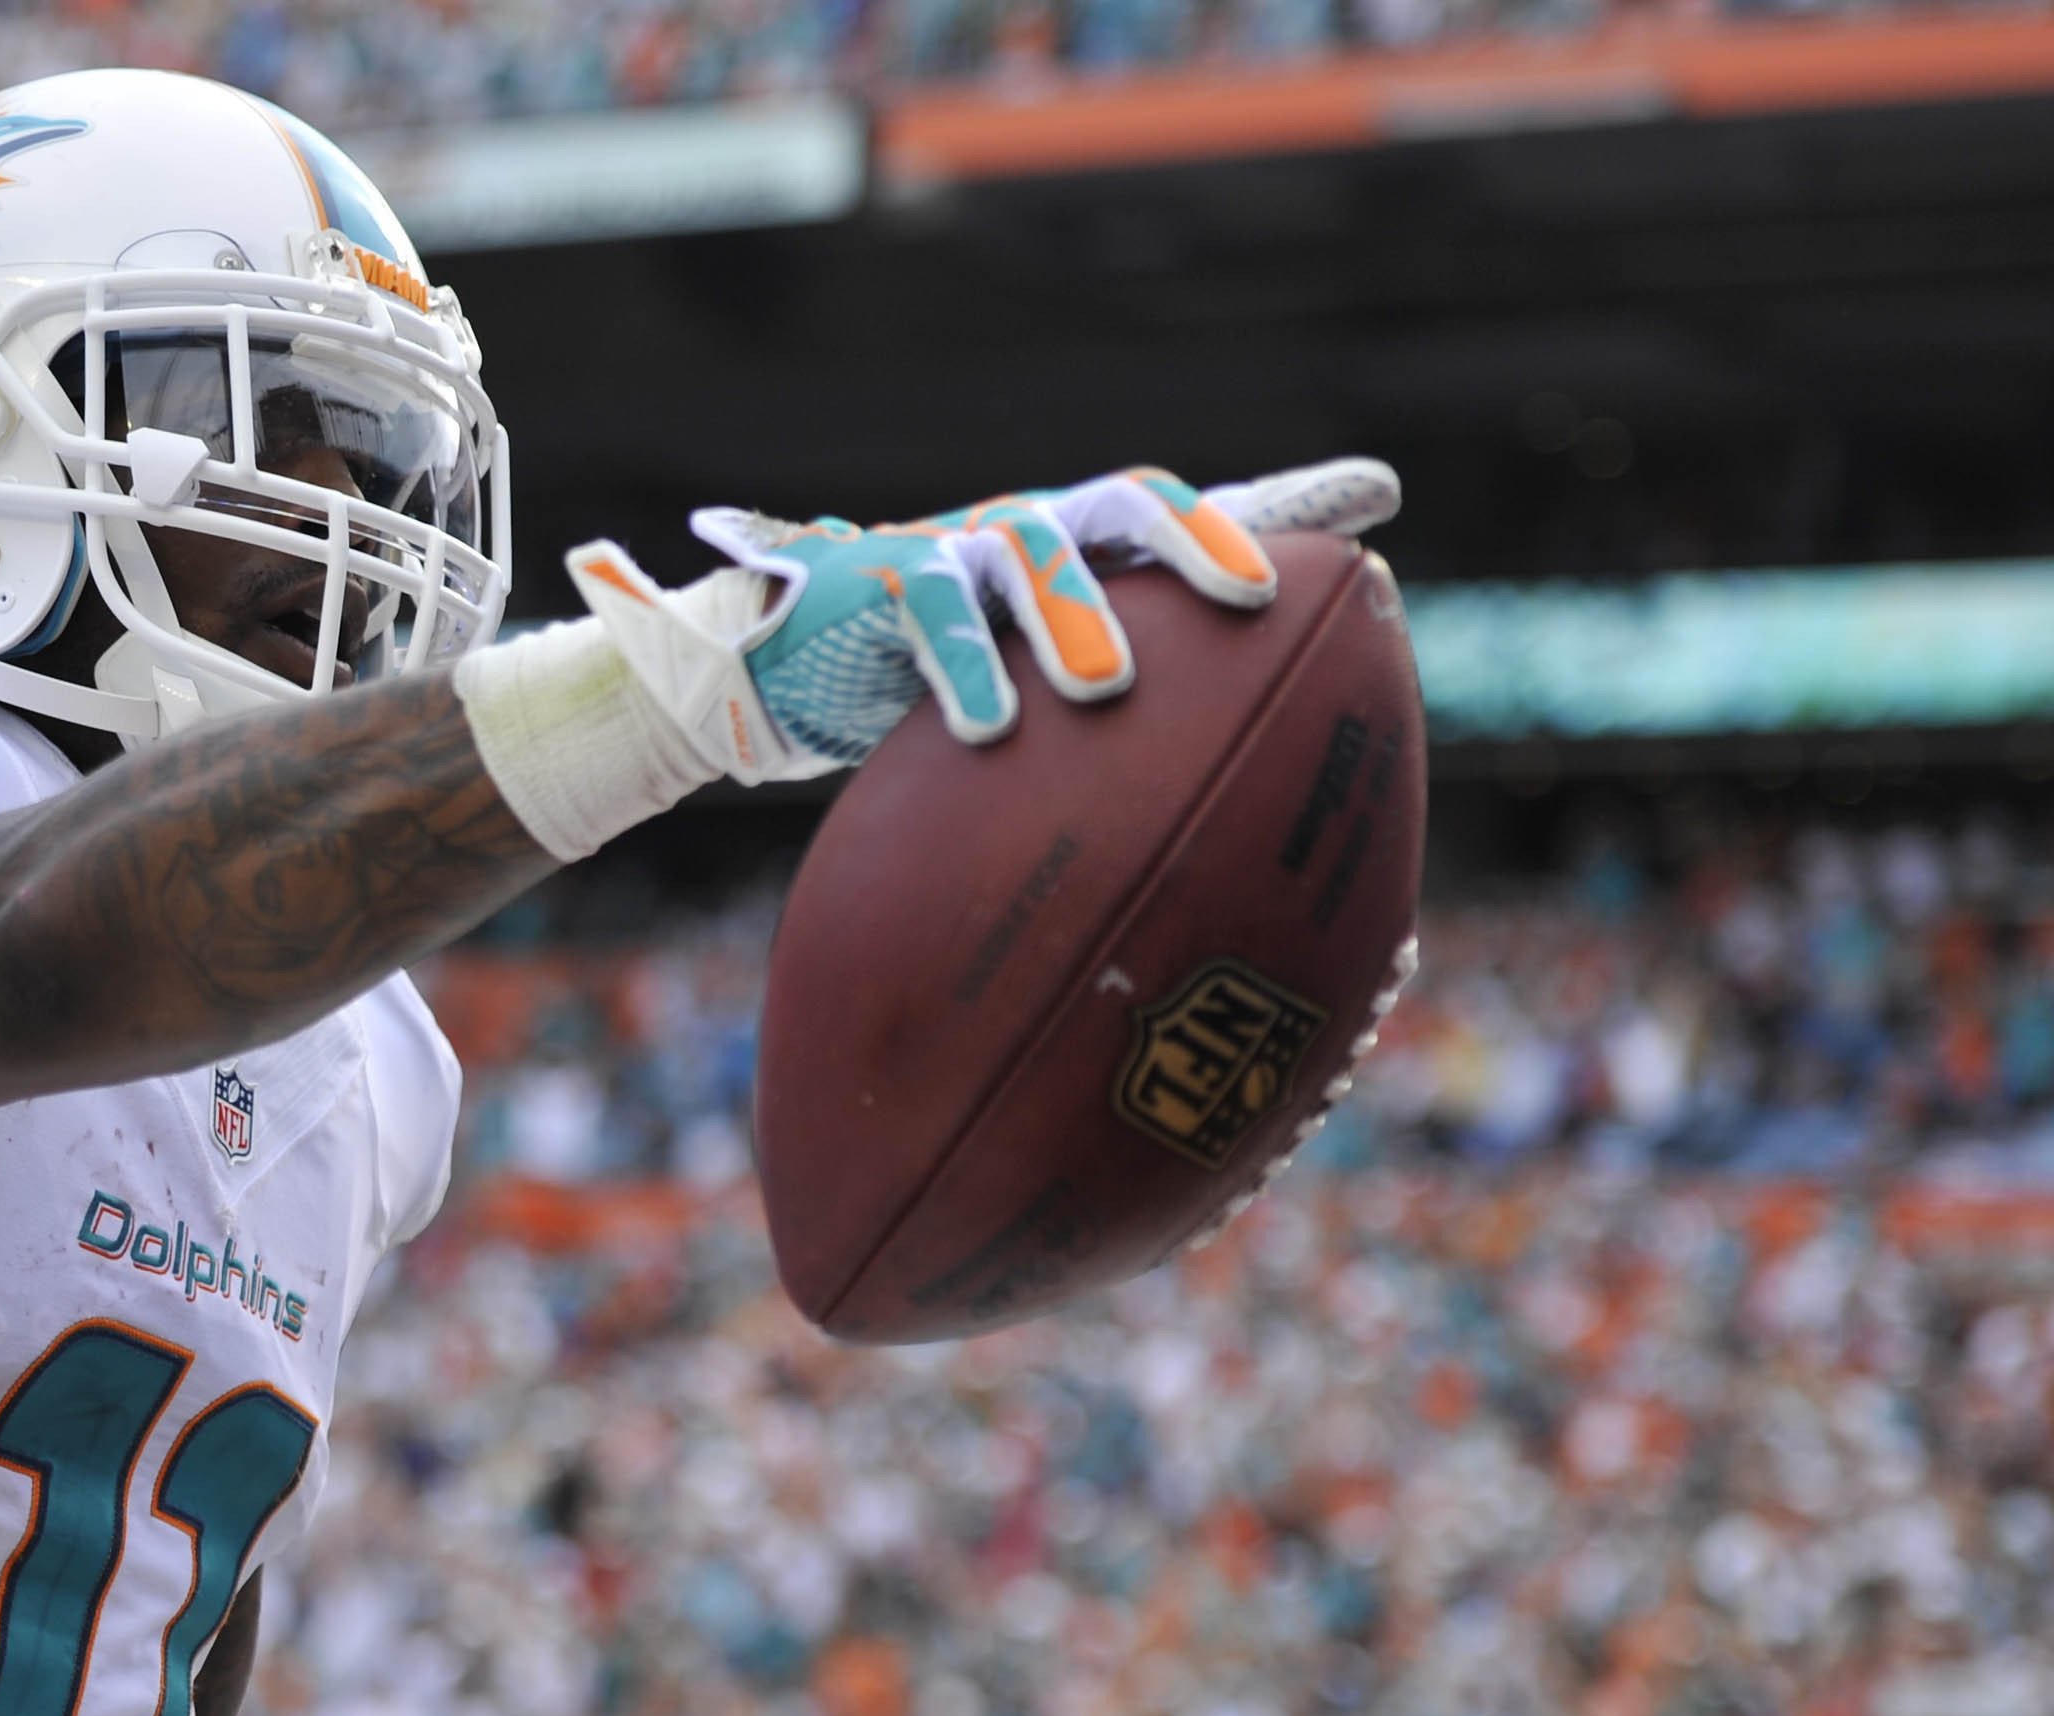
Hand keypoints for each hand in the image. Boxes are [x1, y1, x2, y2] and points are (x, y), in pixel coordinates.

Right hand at [566, 458, 1399, 782]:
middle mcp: (1019, 534)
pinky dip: (963, 666)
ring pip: (1024, 552)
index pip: (1182, 516)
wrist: (769, 673)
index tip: (1376, 502)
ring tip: (1102, 686)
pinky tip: (990, 728)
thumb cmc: (918, 689)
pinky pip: (928, 614)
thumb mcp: (1026, 699)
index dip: (1280, 504)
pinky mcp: (870, 582)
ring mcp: (946, 549)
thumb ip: (1117, 712)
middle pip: (1118, 506)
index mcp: (1071, 556)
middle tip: (1245, 599)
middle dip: (1188, 543)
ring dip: (1070, 613)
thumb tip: (1249, 784)